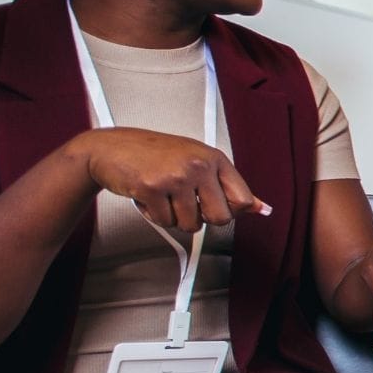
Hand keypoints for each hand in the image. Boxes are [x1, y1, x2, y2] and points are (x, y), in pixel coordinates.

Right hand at [71, 127, 264, 232]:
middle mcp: (198, 164)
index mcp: (214, 158)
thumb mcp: (197, 161)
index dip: (228, 210)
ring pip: (191, 224)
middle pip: (220, 218)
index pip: (242, 200)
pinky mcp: (151, 188)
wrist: (109, 148)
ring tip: (164, 196)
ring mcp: (175, 176)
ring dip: (175, 217)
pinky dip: (155, 215)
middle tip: (185, 203)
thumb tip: (262, 208)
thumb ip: (229, 186)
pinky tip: (148, 196)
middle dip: (202, 218)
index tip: (212, 205)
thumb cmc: (155, 155)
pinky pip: (165, 222)